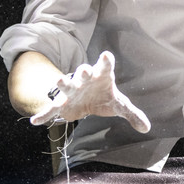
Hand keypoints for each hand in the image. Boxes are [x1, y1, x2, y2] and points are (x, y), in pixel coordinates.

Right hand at [29, 51, 150, 132]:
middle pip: (83, 72)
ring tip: (59, 81)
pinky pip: (52, 109)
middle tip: (85, 70)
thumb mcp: (119, 105)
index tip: (107, 55)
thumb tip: (147, 128)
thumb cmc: (104, 97)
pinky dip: (44, 115)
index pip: (105, 66)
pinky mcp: (62, 103)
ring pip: (66, 84)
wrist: (87, 101)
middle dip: (83, 71)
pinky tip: (35, 121)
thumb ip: (132, 114)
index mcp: (101, 76)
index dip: (106, 61)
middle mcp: (85, 80)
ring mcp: (72, 90)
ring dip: (63, 83)